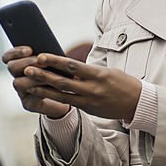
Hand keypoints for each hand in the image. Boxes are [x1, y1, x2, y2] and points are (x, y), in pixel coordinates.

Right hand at [2, 47, 71, 119]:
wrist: (69, 96)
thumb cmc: (62, 74)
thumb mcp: (56, 61)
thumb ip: (48, 55)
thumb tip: (48, 45)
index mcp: (21, 66)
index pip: (7, 57)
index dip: (15, 52)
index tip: (29, 49)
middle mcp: (18, 78)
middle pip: (12, 67)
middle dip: (27, 62)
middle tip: (41, 60)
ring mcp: (22, 92)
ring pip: (18, 82)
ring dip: (34, 76)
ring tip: (50, 73)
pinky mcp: (29, 104)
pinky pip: (30, 99)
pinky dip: (41, 91)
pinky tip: (53, 87)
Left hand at [19, 53, 142, 121]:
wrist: (137, 102)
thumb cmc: (123, 83)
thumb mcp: (108, 72)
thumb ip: (89, 71)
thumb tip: (68, 67)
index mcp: (99, 75)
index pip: (73, 66)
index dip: (55, 61)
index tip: (41, 56)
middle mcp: (92, 88)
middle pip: (63, 81)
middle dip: (43, 75)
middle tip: (27, 68)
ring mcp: (89, 100)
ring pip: (61, 94)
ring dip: (43, 88)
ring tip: (28, 82)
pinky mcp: (88, 109)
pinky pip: (68, 103)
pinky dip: (53, 98)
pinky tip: (42, 94)